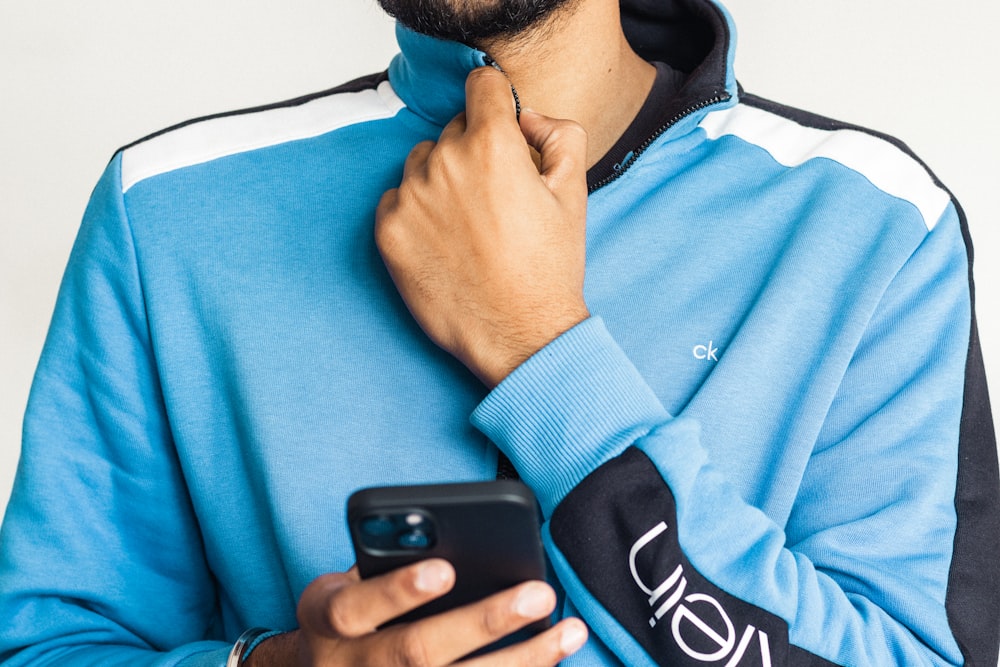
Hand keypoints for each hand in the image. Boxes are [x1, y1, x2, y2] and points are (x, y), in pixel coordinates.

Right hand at [245, 559, 587, 665]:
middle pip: (417, 652)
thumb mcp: (348, 583)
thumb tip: (451, 543)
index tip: (445, 569)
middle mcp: (348, 666)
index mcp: (326, 619)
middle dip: (483, 623)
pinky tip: (552, 661)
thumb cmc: (353, 610)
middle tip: (539, 594)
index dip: (399, 590)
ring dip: (521, 661)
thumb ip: (385, 564)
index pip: (356, 606)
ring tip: (569, 632)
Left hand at [375, 66, 590, 386]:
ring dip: (441, 179)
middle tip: (495, 199)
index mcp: (492, 145)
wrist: (520, 336)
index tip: (500, 124)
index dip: (496, 102)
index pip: (481, 86)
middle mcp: (444, 162)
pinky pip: (397, 199)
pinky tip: (446, 243)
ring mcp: (410, 198)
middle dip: (473, 151)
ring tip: (469, 225)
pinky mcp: (388, 231)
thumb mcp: (575, 193)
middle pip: (452, 129)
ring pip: (422, 163)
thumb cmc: (550, 268)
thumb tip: (526, 116)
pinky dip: (417, 212)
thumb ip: (558, 133)